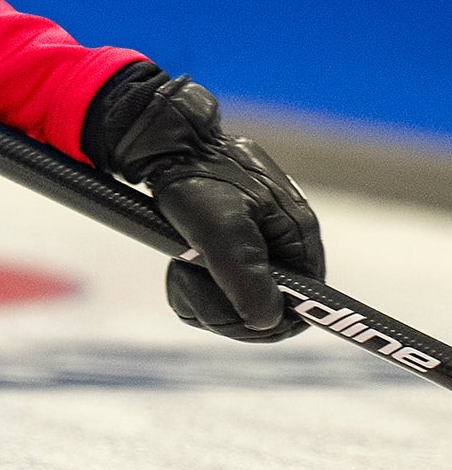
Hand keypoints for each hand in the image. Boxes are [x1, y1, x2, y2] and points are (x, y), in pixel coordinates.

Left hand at [92, 69, 323, 341]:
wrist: (164, 145)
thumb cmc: (194, 179)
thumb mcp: (218, 227)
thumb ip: (244, 274)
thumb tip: (268, 322)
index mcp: (296, 238)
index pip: (304, 306)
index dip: (268, 324)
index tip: (228, 318)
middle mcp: (283, 246)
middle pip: (266, 312)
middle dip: (222, 309)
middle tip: (186, 281)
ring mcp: (257, 248)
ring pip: (237, 305)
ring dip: (202, 296)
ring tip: (179, 268)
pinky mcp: (230, 249)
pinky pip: (218, 290)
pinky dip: (194, 286)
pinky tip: (178, 267)